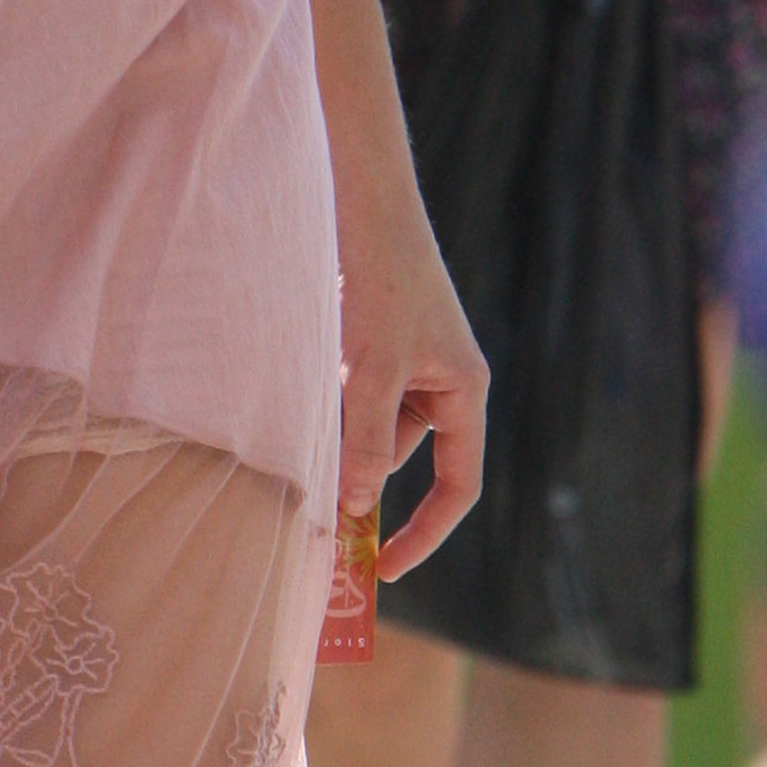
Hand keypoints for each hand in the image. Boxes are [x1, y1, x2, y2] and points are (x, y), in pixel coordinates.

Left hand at [337, 162, 488, 582]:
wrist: (361, 197)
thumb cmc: (380, 279)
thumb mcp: (373, 368)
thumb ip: (367, 441)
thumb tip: (358, 508)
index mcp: (464, 390)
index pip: (458, 486)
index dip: (427, 533)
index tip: (385, 569)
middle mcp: (444, 378)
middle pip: (408, 455)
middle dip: (368, 483)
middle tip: (321, 524)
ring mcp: (410, 357)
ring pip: (375, 423)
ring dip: (343, 438)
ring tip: (306, 437)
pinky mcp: (376, 338)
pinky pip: (358, 392)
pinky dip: (333, 406)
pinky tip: (303, 398)